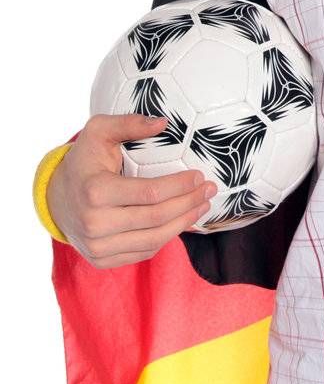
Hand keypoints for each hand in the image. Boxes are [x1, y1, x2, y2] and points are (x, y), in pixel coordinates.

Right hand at [47, 113, 216, 269]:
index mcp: (95, 191)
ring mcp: (97, 246)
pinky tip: (180, 221)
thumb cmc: (84, 161)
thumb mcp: (98, 132)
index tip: (199, 175)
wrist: (55, 198)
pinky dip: (166, 237)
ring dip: (184, 223)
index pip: (150, 193)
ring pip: (154, 239)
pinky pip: (144, 252)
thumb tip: (164, 123)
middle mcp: (94, 224)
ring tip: (202, 206)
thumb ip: (129, 123)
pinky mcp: (101, 260)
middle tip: (209, 190)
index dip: (180, 186)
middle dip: (189, 203)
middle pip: (156, 218)